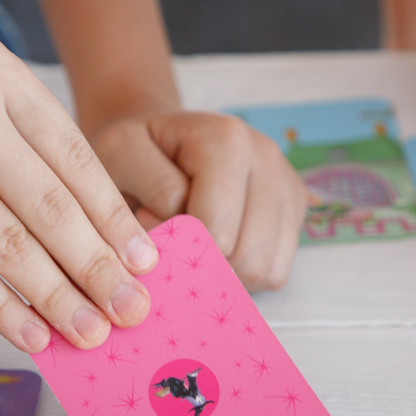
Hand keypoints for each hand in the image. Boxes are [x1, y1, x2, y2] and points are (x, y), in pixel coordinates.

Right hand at [0, 34, 158, 351]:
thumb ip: (19, 150)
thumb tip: (94, 238)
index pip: (74, 156)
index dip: (114, 215)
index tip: (147, 261)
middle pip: (53, 204)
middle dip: (100, 266)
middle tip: (135, 310)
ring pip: (14, 244)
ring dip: (60, 298)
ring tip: (93, 334)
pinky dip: (5, 308)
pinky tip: (34, 335)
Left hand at [88, 110, 306, 289]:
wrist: (157, 142)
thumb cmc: (136, 152)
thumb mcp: (120, 155)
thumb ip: (150, 189)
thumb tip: (183, 235)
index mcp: (227, 139)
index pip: (214, 228)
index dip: (176, 245)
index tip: (147, 225)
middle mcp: (268, 157)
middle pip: (245, 255)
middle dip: (201, 266)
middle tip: (169, 243)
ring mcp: (287, 185)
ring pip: (264, 270)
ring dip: (222, 275)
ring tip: (192, 246)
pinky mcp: (295, 212)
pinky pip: (276, 273)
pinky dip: (242, 277)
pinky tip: (216, 250)